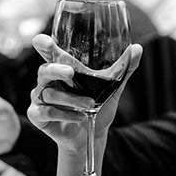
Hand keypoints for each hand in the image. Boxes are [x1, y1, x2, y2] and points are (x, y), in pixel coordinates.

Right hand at [26, 34, 141, 152]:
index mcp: (62, 69)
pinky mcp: (37, 115)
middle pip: (44, 70)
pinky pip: (46, 111)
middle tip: (70, 72)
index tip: (45, 42)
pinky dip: (65, 114)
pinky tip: (80, 116)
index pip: (49, 52)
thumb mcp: (112, 87)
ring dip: (71, 99)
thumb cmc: (97, 106)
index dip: (43, 45)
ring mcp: (40, 98)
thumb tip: (137, 48)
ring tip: (90, 104)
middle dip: (56, 69)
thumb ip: (123, 69)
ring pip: (48, 93)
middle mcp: (48, 81)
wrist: (92, 134)